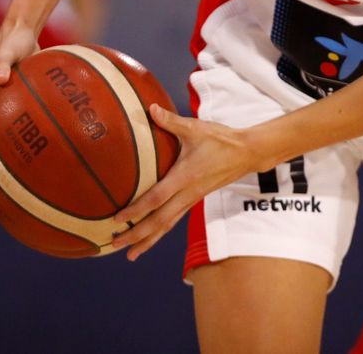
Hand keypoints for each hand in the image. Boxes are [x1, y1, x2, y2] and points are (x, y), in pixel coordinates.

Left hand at [111, 106, 256, 261]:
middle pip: (159, 222)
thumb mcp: (195, 128)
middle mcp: (187, 194)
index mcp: (184, 177)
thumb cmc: (221, 139)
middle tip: (116, 244)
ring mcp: (192, 199)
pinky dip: (160, 231)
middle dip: (137, 235)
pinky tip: (150, 236)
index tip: (117, 219)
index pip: (156, 199)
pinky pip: (174, 220)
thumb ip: (171, 121)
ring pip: (167, 225)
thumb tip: (150, 108)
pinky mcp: (195, 200)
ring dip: (148, 240)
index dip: (136, 210)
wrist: (246, 153)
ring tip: (131, 254)